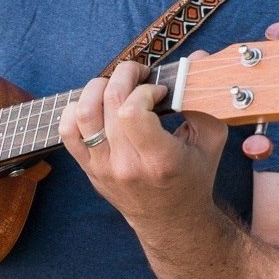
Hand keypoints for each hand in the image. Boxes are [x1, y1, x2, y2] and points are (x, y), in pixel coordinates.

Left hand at [59, 59, 227, 232]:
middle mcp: (126, 166)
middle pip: (109, 105)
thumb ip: (205, 99)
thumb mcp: (211, 141)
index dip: (144, 90)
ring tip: (115, 86)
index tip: (158, 91)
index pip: (132, 112)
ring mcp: (102, 169)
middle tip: (138, 74)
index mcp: (159, 160)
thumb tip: (200, 57)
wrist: (171, 221)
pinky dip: (76, 109)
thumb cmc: (194, 177)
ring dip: (97, 88)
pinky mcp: (88, 169)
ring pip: (83, 114)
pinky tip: (97, 105)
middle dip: (123, 76)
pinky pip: (67, 131)